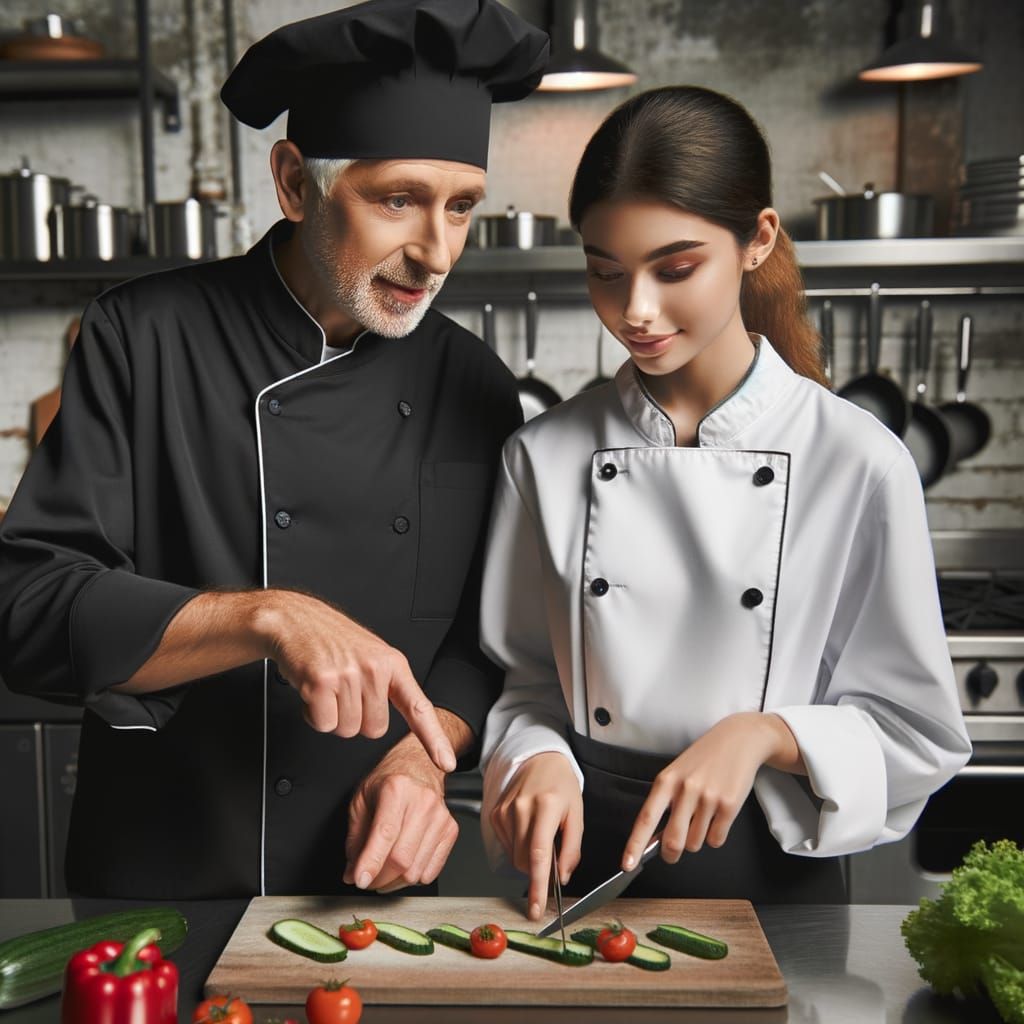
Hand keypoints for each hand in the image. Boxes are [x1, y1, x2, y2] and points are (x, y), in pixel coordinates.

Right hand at [257, 589, 455, 771]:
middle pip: (373, 730)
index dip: (433, 738)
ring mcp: (348, 675)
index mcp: (392, 663)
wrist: (296, 619)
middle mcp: (374, 669)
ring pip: (347, 730)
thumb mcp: (372, 655)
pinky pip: (323, 724)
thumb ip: (387, 684)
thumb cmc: (333, 639)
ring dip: (333, 716)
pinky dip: (314, 715)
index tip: (446, 762)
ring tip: (328, 687)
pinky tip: (314, 691)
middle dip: (356, 719)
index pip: (418, 707)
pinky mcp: (321, 682)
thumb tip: (397, 718)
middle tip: (343, 692)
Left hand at [343, 733, 459, 891]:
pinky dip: (413, 878)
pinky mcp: (451, 830)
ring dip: (394, 882)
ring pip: (416, 871)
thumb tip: (351, 873)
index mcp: (396, 789)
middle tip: (367, 879)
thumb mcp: (361, 800)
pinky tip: (403, 867)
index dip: (371, 862)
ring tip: (384, 872)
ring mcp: (440, 817)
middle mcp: (422, 802)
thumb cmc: (389, 781)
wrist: (420, 765)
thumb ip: (355, 839)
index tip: (360, 880)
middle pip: (402, 859)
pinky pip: (431, 872)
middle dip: (379, 878)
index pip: (385, 834)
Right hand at [490, 751, 582, 920]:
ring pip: (515, 856)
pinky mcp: (494, 814)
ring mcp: (504, 811)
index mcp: (546, 806)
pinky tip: (528, 828)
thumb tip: (563, 876)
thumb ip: (572, 848)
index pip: (538, 855)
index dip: (538, 886)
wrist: (538, 759)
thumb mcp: (577, 813)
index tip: (536, 909)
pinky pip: (507, 845)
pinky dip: (519, 846)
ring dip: (529, 857)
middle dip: (538, 871)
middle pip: (524, 861)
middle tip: (553, 856)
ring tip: (541, 833)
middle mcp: (521, 808)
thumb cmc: (561, 785)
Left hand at [621, 712, 801, 870]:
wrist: (738, 740)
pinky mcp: (730, 805)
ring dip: (697, 840)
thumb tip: (656, 837)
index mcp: (666, 781)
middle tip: (672, 853)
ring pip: (695, 843)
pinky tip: (717, 817)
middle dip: (671, 854)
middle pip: (673, 841)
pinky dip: (715, 836)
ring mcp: (709, 797)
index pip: (646, 818)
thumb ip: (666, 801)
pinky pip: (717, 840)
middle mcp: (685, 789)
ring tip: (703, 817)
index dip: (635, 845)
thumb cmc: (703, 759)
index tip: (626, 864)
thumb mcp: (677, 772)